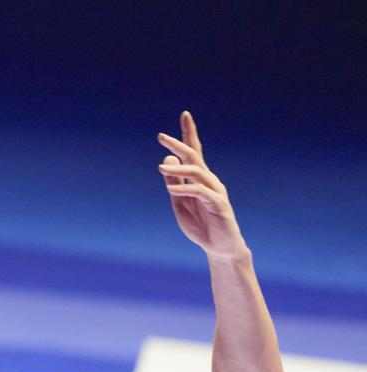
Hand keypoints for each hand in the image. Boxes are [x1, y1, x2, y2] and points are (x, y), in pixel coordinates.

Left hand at [157, 112, 248, 260]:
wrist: (219, 248)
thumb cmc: (201, 226)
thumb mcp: (180, 202)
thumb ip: (174, 182)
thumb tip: (167, 161)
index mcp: (200, 179)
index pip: (194, 152)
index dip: (189, 134)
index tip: (184, 115)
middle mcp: (210, 180)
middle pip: (195, 156)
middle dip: (179, 144)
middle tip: (161, 136)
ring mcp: (216, 191)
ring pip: (198, 171)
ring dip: (178, 168)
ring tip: (159, 167)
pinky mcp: (220, 204)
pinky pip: (201, 192)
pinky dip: (184, 189)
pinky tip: (170, 189)